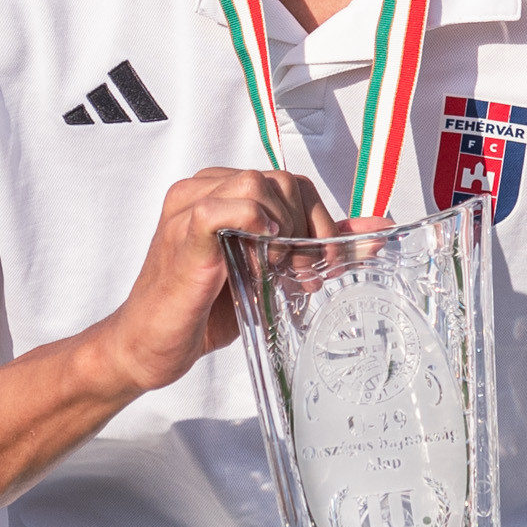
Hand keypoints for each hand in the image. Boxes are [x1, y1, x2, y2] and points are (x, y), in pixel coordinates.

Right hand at [81, 169, 337, 396]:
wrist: (149, 346)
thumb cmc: (202, 311)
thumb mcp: (268, 274)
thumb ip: (314, 248)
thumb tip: (377, 232)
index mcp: (221, 193)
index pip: (289, 183)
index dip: (317, 219)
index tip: (319, 261)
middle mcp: (202, 191)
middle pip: (280, 180)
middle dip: (305, 227)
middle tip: (301, 274)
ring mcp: (189, 209)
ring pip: (257, 184)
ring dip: (282, 228)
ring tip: (276, 270)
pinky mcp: (182, 235)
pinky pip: (222, 207)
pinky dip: (252, 223)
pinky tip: (260, 254)